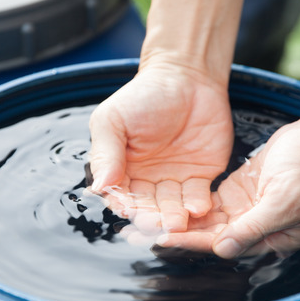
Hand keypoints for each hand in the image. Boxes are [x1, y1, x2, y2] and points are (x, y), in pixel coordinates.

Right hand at [88, 61, 233, 233]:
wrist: (187, 76)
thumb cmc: (144, 94)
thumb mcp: (113, 119)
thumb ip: (105, 152)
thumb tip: (98, 186)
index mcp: (121, 169)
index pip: (120, 194)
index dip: (124, 203)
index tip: (128, 210)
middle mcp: (147, 180)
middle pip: (147, 207)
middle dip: (151, 217)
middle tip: (156, 224)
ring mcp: (175, 180)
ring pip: (172, 207)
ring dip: (174, 217)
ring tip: (178, 222)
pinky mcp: (201, 177)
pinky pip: (198, 197)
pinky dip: (198, 205)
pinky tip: (199, 209)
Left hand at [156, 118, 299, 257]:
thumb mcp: (287, 198)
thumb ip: (255, 226)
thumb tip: (223, 249)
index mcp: (273, 238)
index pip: (225, 244)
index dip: (193, 242)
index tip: (161, 239)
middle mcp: (257, 229)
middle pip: (211, 236)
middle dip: (177, 235)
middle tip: (140, 232)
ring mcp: (247, 210)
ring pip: (207, 222)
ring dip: (178, 221)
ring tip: (145, 219)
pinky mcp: (240, 193)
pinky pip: (211, 204)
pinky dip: (190, 205)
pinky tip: (164, 202)